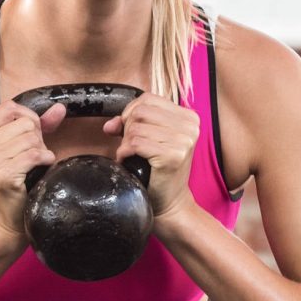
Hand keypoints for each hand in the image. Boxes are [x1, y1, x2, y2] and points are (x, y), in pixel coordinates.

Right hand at [0, 101, 64, 237]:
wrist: (4, 219)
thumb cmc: (12, 182)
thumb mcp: (17, 148)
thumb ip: (38, 126)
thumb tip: (59, 108)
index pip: (9, 108)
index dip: (28, 118)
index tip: (31, 135)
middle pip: (24, 123)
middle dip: (36, 139)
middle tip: (30, 157)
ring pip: (31, 139)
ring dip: (41, 152)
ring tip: (32, 166)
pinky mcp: (1, 175)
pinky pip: (35, 155)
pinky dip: (45, 160)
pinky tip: (40, 169)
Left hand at [102, 93, 198, 222]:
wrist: (170, 202)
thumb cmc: (159, 171)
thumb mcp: (150, 140)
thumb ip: (131, 125)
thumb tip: (110, 124)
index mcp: (188, 117)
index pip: (148, 98)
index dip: (130, 112)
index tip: (126, 128)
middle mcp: (190, 126)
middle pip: (140, 111)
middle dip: (127, 129)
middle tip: (130, 146)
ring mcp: (184, 140)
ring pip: (136, 128)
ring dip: (126, 143)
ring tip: (132, 156)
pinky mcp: (173, 155)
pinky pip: (135, 144)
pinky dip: (125, 153)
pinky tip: (130, 162)